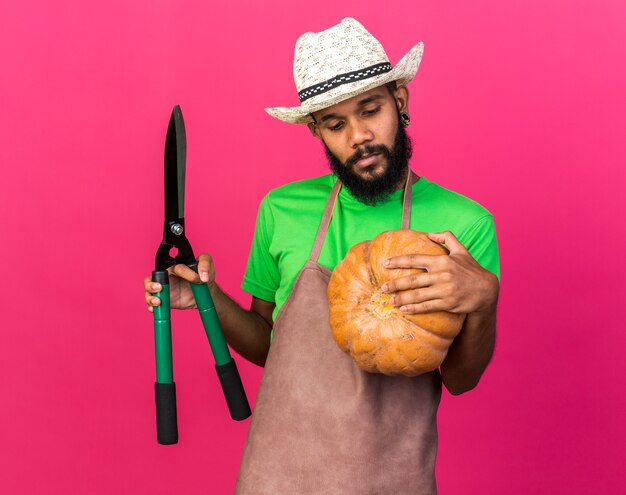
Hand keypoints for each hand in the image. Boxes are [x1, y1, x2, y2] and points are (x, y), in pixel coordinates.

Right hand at [143, 253, 215, 311]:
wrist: (207, 292)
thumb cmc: (204, 275)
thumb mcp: (207, 263)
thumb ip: (205, 263)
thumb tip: (203, 275)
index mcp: (175, 267)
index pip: (175, 269)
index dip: (186, 274)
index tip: (197, 280)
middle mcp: (166, 278)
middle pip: (150, 279)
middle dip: (151, 284)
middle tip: (159, 288)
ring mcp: (165, 291)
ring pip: (149, 292)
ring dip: (150, 297)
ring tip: (158, 301)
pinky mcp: (166, 301)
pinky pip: (154, 305)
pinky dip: (152, 307)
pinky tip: (155, 309)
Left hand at [381, 231, 498, 314]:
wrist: (487, 290)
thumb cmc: (472, 270)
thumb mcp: (462, 251)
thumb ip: (447, 238)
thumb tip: (430, 234)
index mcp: (442, 261)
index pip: (415, 259)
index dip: (398, 261)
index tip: (385, 264)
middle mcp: (441, 274)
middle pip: (412, 279)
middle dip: (395, 284)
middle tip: (383, 287)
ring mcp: (444, 290)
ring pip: (417, 295)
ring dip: (401, 298)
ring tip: (391, 301)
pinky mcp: (447, 303)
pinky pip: (427, 306)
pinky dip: (414, 308)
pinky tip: (404, 309)